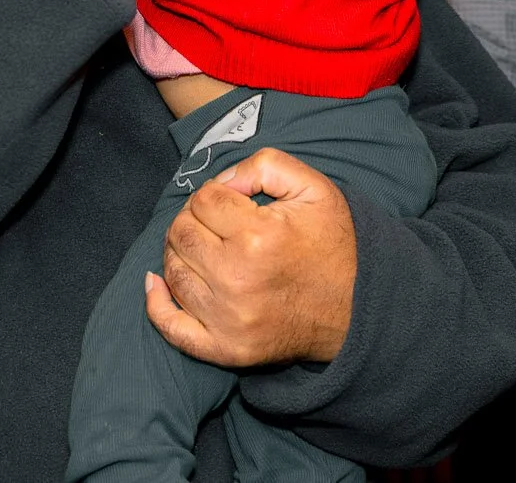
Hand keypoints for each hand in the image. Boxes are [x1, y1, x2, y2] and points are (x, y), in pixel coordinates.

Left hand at [146, 148, 356, 366]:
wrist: (359, 309)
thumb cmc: (333, 245)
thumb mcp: (313, 188)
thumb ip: (263, 166)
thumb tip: (220, 182)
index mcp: (259, 237)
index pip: (203, 200)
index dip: (214, 193)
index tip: (231, 201)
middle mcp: (237, 280)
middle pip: (181, 233)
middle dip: (192, 219)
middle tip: (215, 222)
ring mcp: (229, 320)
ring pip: (174, 271)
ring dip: (179, 252)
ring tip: (202, 247)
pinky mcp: (226, 349)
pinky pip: (172, 328)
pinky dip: (157, 304)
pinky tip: (156, 283)